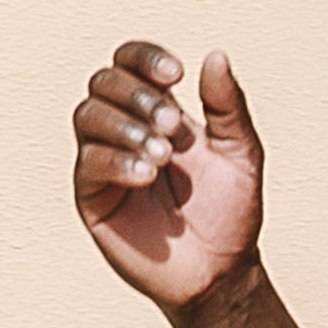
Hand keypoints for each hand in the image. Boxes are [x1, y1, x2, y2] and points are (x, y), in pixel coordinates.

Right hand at [70, 40, 262, 315]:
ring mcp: (104, 162)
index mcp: (159, 110)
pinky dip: (117, 161)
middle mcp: (125, 129)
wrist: (220, 272)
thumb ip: (228, 106)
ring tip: (162, 156)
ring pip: (87, 115)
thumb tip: (216, 55)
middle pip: (103, 82)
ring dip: (125, 126)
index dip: (145, 58)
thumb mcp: (241, 152)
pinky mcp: (92, 197)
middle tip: (173, 125)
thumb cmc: (231, 214)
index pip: (130, 62)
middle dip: (137, 95)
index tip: (176, 76)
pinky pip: (88, 163)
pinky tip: (147, 175)